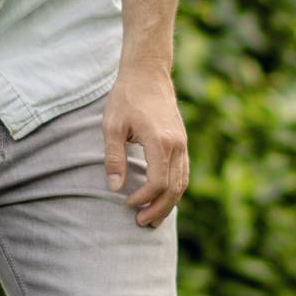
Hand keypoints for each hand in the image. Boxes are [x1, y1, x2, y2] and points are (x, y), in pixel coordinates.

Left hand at [102, 66, 190, 227]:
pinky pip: (183, 172)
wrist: (148, 73)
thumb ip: (113, 157)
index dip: (143, 198)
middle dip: (158, 209)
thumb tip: (114, 187)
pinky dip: (175, 189)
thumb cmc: (126, 97)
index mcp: (160, 141)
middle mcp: (177, 145)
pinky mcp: (182, 141)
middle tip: (141, 222)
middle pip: (173, 188)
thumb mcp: (112, 126)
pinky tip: (162, 198)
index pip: (157, 183)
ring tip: (152, 218)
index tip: (126, 204)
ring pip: (182, 183)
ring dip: (168, 204)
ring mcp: (182, 143)